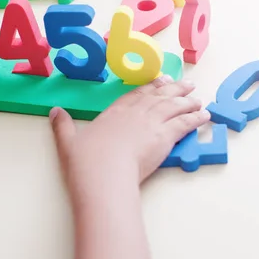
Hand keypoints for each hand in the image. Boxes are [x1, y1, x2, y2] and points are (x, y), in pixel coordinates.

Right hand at [49, 75, 209, 186]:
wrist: (103, 177)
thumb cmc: (85, 163)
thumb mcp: (68, 142)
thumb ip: (62, 126)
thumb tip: (53, 111)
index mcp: (113, 113)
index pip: (134, 94)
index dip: (148, 87)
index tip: (159, 81)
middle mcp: (134, 113)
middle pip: (158, 96)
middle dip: (173, 90)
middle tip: (186, 85)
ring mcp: (151, 123)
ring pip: (174, 107)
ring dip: (188, 101)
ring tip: (198, 98)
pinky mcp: (165, 137)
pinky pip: (185, 123)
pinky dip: (196, 118)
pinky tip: (205, 115)